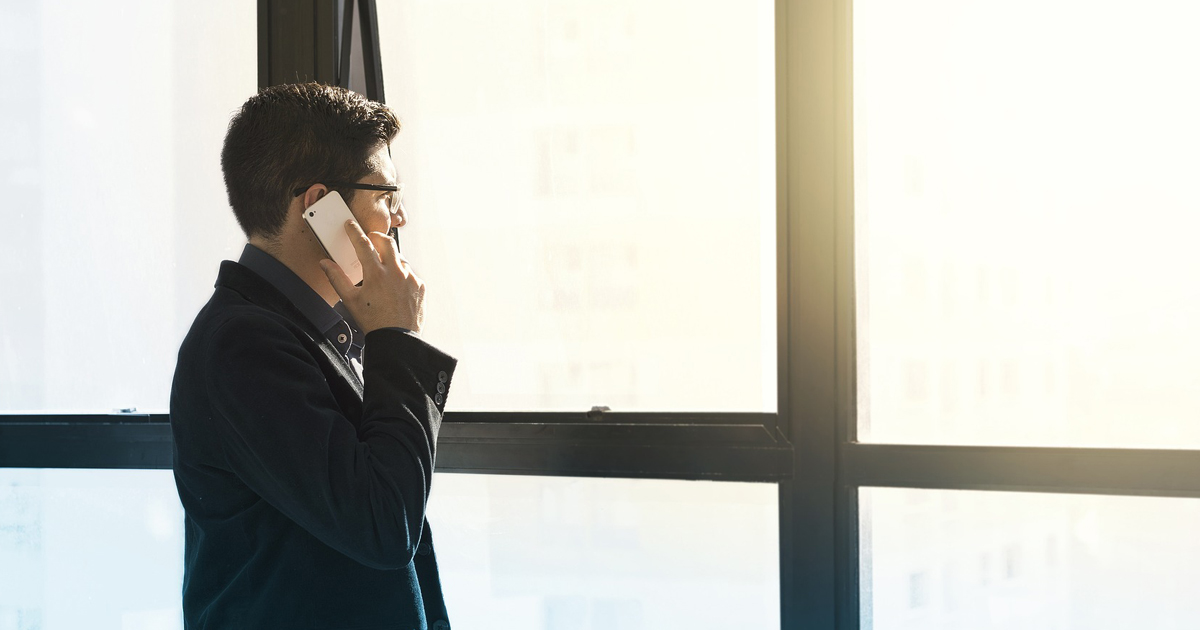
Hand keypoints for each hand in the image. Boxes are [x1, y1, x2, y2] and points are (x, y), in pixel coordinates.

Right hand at [319, 220, 424, 334]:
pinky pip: (410, 273)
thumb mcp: (350, 300)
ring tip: (383, 270)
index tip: (350, 224)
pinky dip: (402, 275)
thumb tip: (325, 263)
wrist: (396, 339)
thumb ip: (337, 278)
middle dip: (377, 237)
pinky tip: (395, 287)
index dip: (354, 231)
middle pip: (387, 242)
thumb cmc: (373, 321)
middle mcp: (395, 272)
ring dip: (390, 259)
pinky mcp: (420, 286)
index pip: (363, 244)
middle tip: (370, 240)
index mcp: (376, 274)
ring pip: (400, 258)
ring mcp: (410, 278)